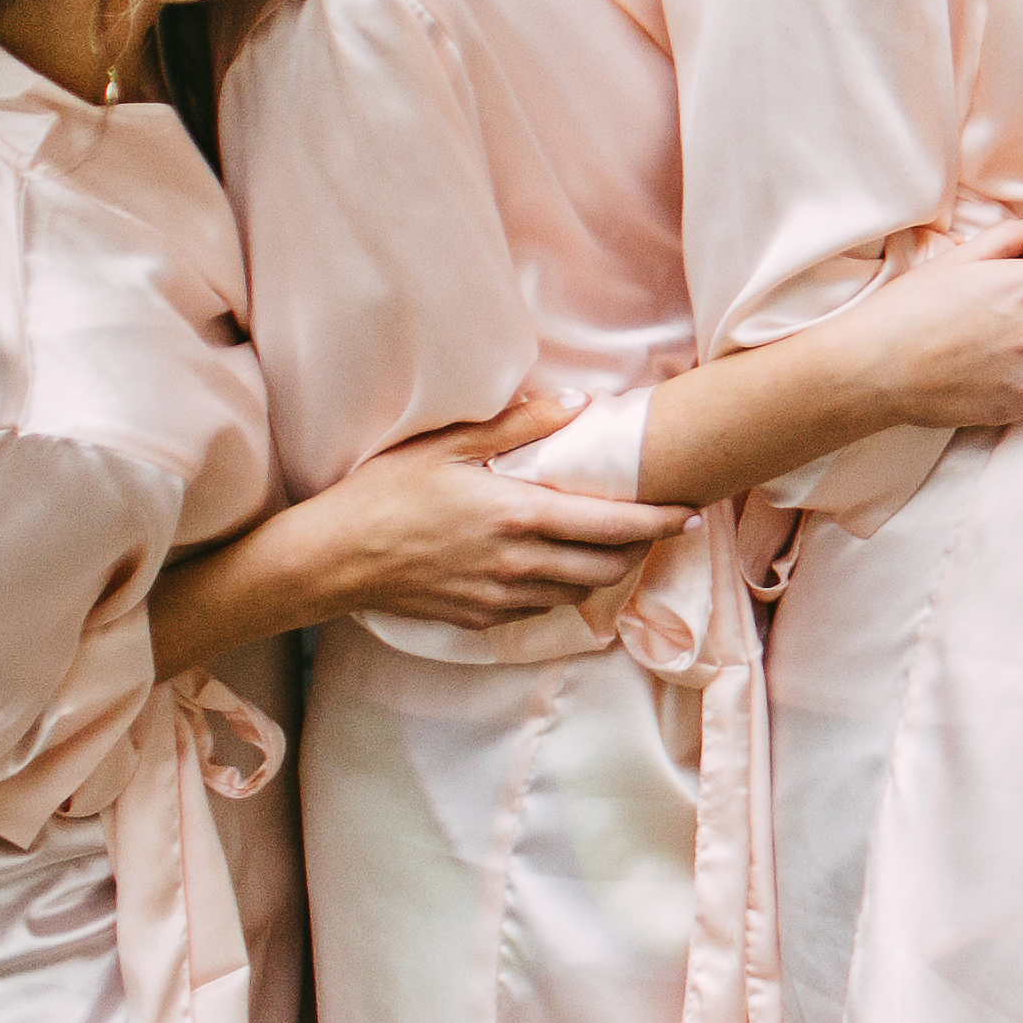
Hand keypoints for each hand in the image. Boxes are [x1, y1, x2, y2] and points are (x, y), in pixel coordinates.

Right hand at [298, 387, 685, 629]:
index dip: (661, 523)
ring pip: (579, 591)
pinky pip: (541, 606)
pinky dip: (562, 586)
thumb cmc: (384, 493)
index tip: (691, 513)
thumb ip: (518, 424)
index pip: (613, 526)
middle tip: (656, 525)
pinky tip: (556, 562)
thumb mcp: (447, 444)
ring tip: (610, 541)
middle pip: (609, 567)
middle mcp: (518, 564)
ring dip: (603, 569)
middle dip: (641, 548)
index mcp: (518, 517)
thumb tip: (579, 404)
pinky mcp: (480, 618)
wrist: (331, 560)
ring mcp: (500, 597)